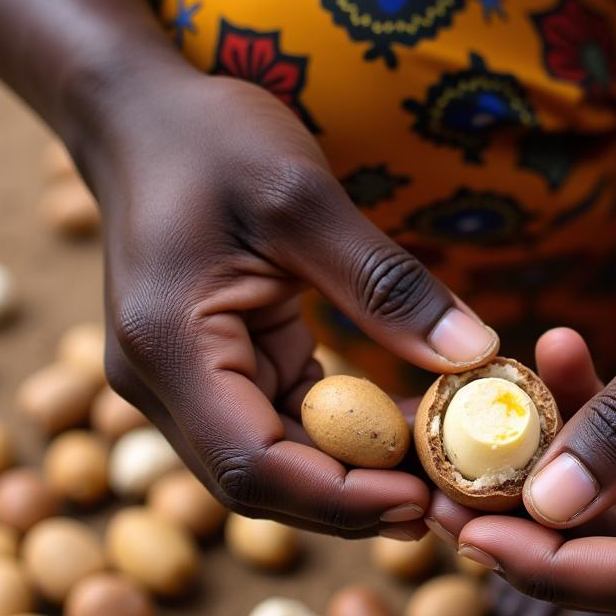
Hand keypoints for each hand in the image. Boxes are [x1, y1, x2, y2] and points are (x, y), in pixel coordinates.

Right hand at [80, 65, 497, 536]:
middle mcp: (165, 382)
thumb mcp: (304, 198)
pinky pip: (283, 421)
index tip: (424, 499)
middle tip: (450, 500)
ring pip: (277, 461)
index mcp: (171, 346)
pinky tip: (407, 428)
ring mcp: (186, 381)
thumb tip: (475, 354)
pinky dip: (344, 434)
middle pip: (264, 481)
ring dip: (357, 473)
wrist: (139, 116)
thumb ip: (386, 285)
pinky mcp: (217, 367)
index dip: (341, 498)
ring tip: (442, 470)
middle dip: (358, 499)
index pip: (252, 463)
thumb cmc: (208, 140)